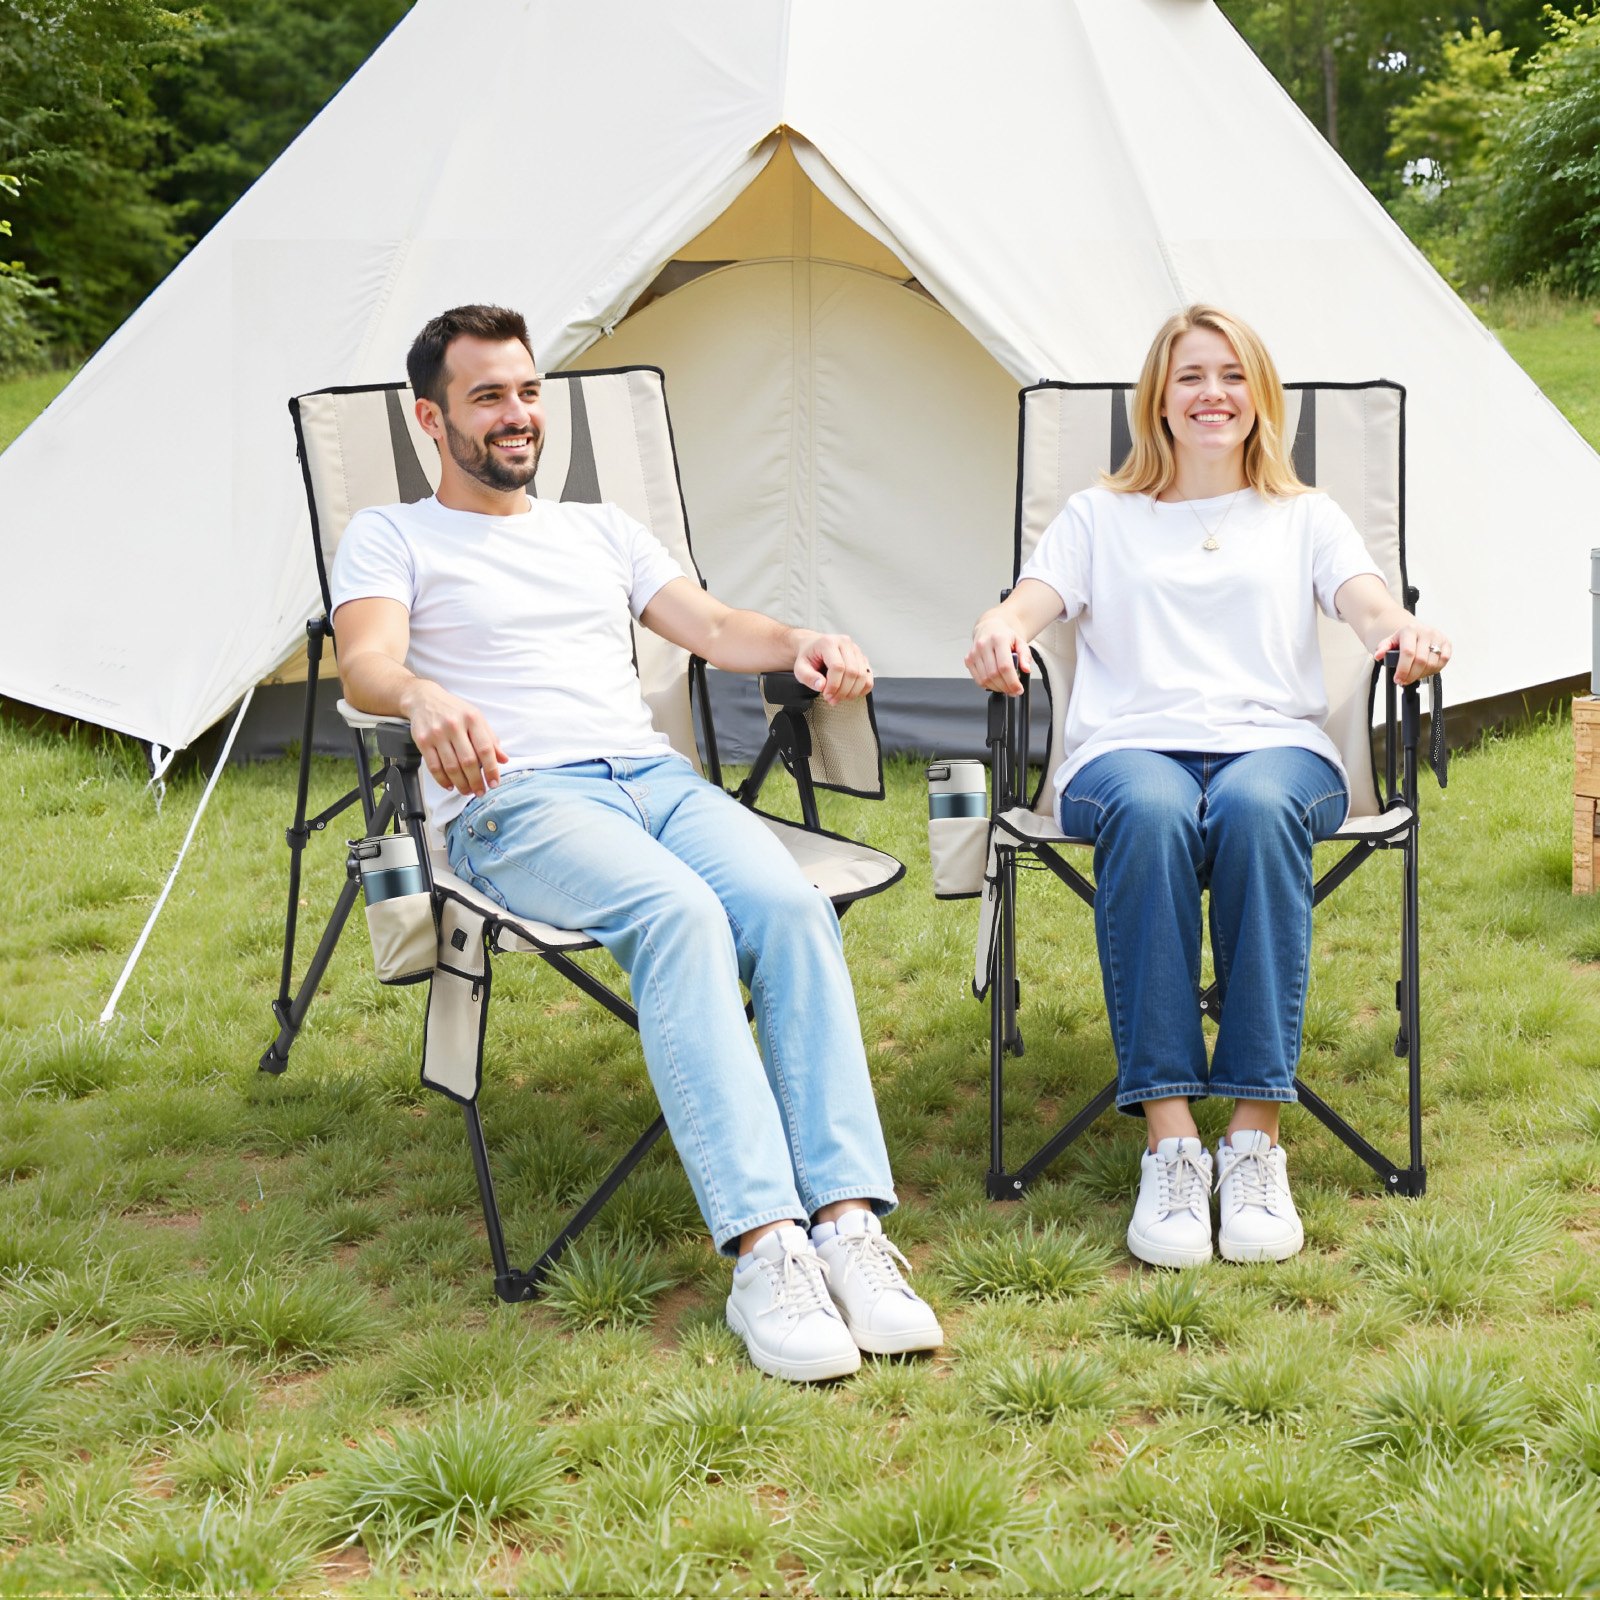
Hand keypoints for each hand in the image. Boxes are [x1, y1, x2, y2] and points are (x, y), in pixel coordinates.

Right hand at [398, 680, 507, 796]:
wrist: (423, 698)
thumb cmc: (453, 710)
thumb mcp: (476, 718)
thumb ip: (490, 739)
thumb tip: (503, 759)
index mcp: (472, 719)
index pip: (485, 749)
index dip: (491, 769)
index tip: (494, 782)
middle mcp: (454, 726)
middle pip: (468, 761)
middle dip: (476, 781)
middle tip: (480, 791)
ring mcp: (437, 734)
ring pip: (451, 766)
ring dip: (461, 783)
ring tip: (467, 790)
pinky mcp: (422, 741)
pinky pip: (434, 766)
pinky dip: (442, 780)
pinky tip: (450, 785)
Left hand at [793, 632, 872, 704]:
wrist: (813, 647)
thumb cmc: (808, 657)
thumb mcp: (800, 668)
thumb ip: (808, 677)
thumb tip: (822, 686)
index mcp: (829, 642)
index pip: (838, 667)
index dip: (834, 685)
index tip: (827, 695)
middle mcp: (845, 643)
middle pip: (852, 672)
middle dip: (843, 691)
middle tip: (832, 699)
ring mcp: (856, 650)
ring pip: (862, 675)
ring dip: (852, 692)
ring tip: (840, 697)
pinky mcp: (862, 658)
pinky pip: (869, 676)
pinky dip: (862, 688)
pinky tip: (851, 693)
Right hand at [966, 614, 1030, 694]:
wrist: (990, 628)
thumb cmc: (1005, 636)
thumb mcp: (1020, 642)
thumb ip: (1025, 656)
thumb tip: (1026, 669)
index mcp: (999, 639)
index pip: (1005, 666)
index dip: (1012, 681)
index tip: (1018, 689)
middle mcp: (984, 645)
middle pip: (994, 674)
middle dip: (1005, 687)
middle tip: (1013, 691)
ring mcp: (974, 652)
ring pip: (985, 679)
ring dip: (997, 688)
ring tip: (1005, 687)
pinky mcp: (968, 659)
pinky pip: (977, 679)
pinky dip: (987, 685)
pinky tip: (995, 683)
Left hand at [1377, 622, 1451, 686]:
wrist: (1415, 630)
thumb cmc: (1402, 639)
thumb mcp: (1389, 642)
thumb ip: (1382, 648)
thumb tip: (1378, 655)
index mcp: (1410, 630)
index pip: (1408, 653)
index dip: (1403, 669)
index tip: (1398, 679)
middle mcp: (1426, 632)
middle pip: (1420, 660)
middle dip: (1411, 675)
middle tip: (1404, 681)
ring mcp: (1438, 637)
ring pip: (1432, 663)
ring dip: (1422, 675)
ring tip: (1413, 676)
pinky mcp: (1447, 643)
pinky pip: (1444, 661)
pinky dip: (1434, 670)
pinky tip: (1424, 671)